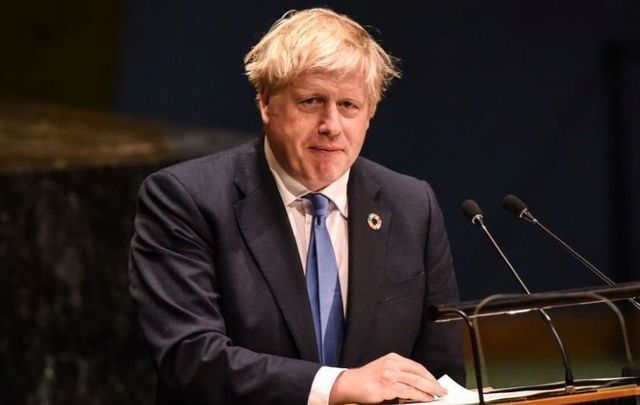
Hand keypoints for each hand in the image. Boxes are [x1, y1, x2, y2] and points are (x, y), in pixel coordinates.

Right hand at [329, 352, 446, 403]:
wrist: (350, 384)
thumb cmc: (366, 379)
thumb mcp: (384, 370)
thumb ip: (399, 373)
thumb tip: (418, 384)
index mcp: (393, 358)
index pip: (416, 366)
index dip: (428, 375)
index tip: (436, 382)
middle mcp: (392, 364)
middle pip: (418, 373)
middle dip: (432, 383)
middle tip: (442, 390)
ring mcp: (389, 375)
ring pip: (416, 382)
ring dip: (429, 389)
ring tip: (437, 395)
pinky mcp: (387, 387)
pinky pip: (408, 392)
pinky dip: (420, 395)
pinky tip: (426, 398)